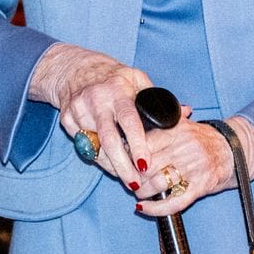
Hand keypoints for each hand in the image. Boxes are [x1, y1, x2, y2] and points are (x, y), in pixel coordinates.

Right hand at [30, 43, 154, 193]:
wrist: (76, 70)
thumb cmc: (115, 78)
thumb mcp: (138, 80)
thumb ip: (160, 99)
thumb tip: (187, 112)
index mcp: (117, 90)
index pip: (128, 121)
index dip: (137, 144)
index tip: (145, 164)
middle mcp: (96, 99)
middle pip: (108, 140)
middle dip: (122, 165)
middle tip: (135, 184)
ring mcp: (78, 110)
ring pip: (95, 147)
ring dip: (111, 165)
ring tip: (126, 177)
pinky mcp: (66, 119)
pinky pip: (83, 145)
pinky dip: (97, 157)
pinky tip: (109, 163)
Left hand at [135, 115, 253, 217]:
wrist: (235, 149)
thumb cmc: (204, 139)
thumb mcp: (184, 124)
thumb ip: (162, 123)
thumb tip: (133, 125)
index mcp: (177, 131)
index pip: (144, 143)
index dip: (129, 156)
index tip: (121, 161)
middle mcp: (184, 148)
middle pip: (147, 166)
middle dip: (133, 177)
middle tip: (128, 180)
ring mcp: (193, 169)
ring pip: (157, 184)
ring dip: (142, 192)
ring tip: (137, 192)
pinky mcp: (200, 187)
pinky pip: (174, 202)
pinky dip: (155, 209)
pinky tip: (143, 208)